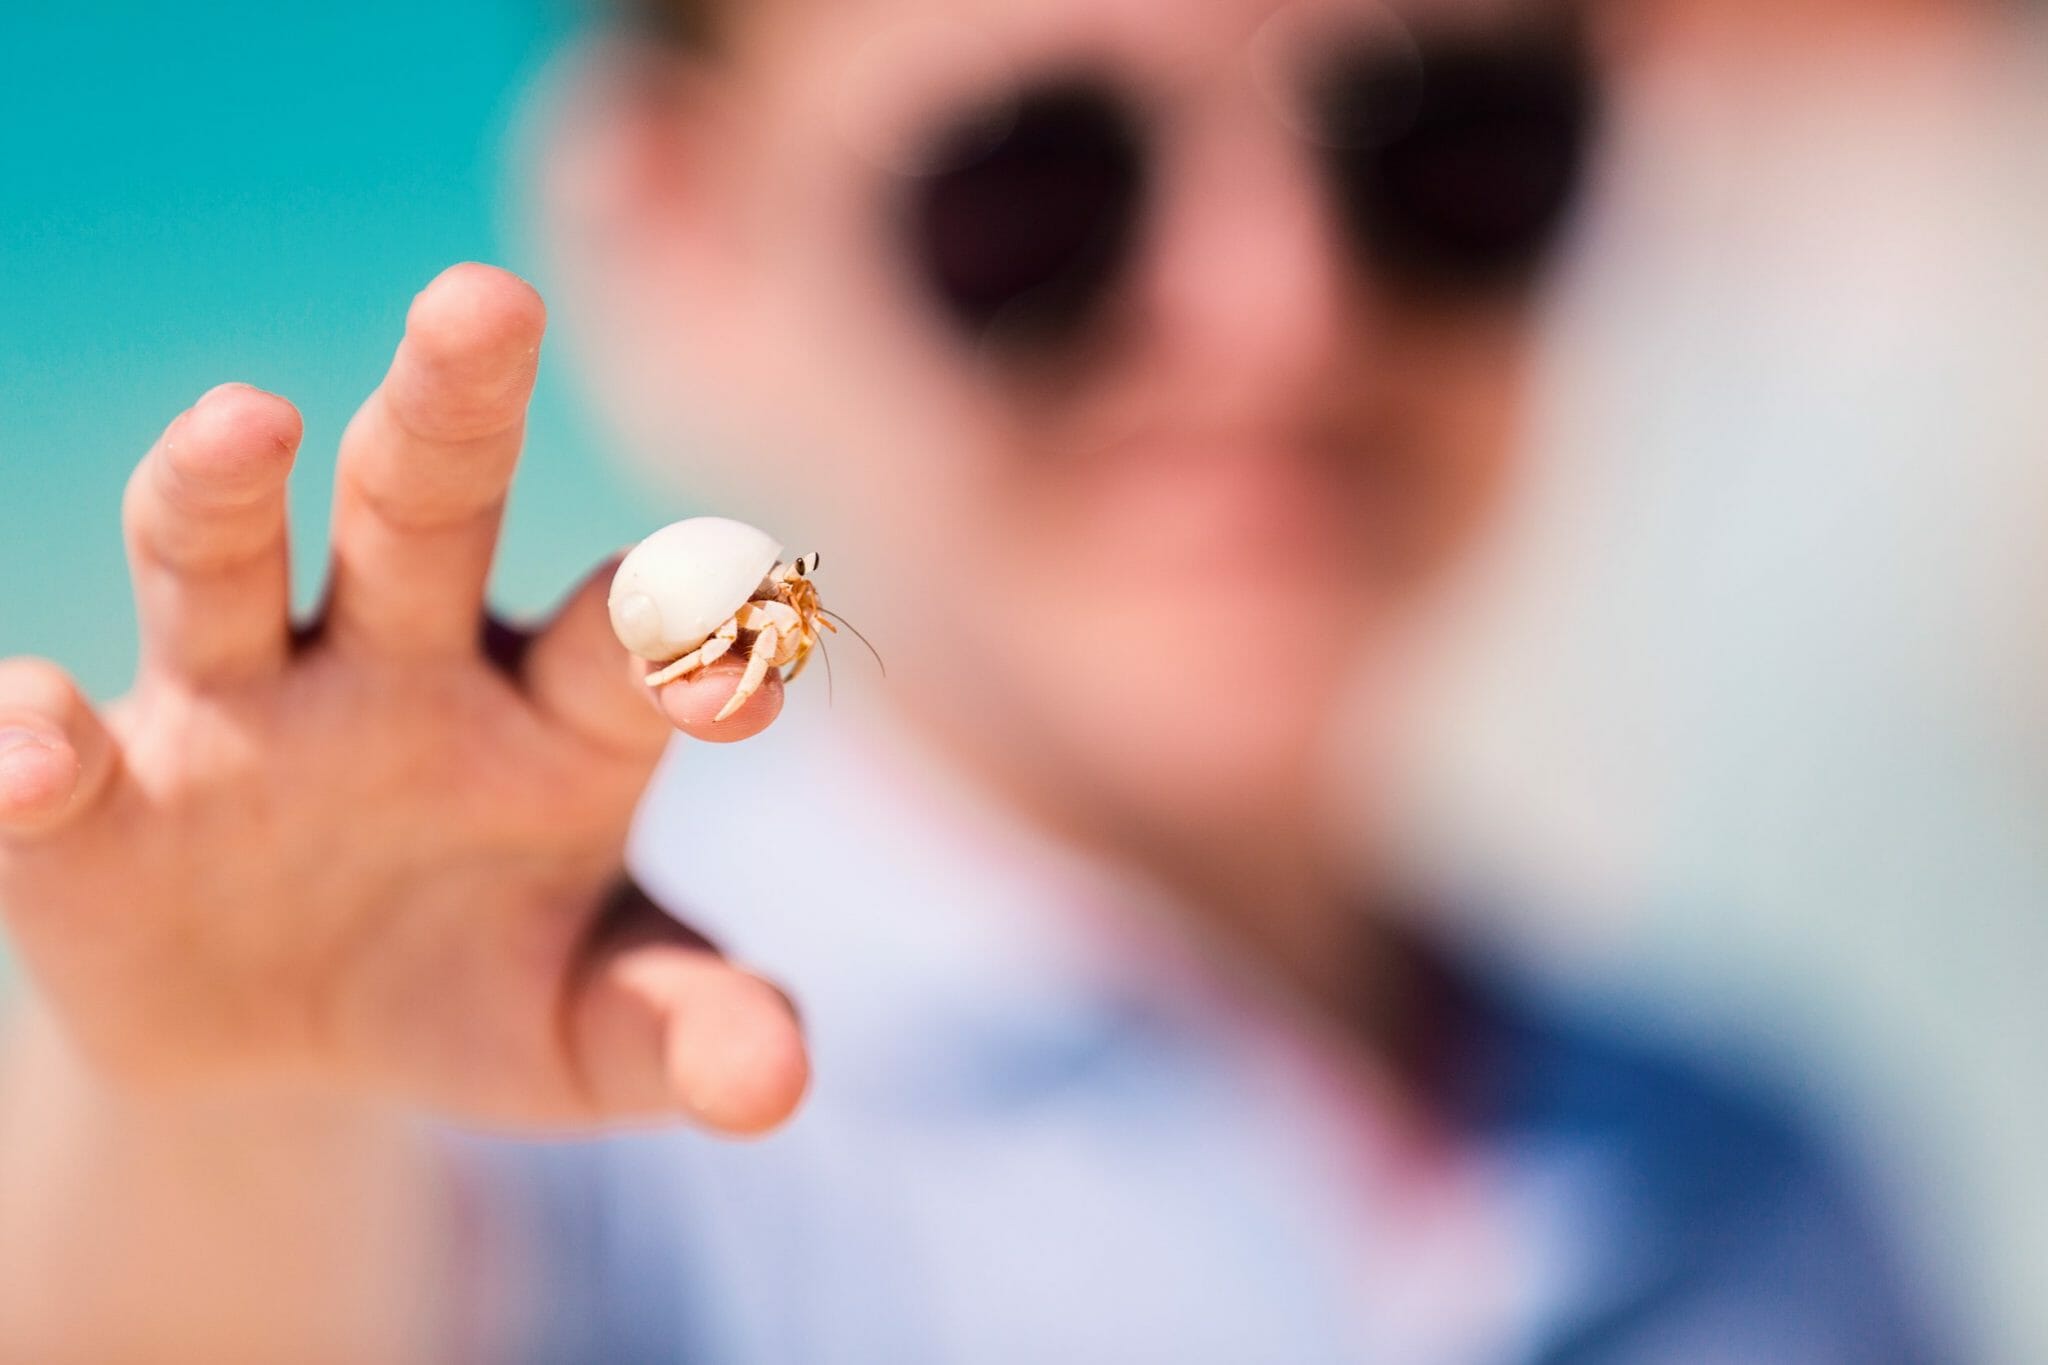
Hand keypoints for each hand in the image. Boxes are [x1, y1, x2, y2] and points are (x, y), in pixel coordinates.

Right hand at [0, 264, 806, 1133]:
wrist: (305, 1047)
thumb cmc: (486, 992)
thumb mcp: (591, 1031)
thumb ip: (682, 1032)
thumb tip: (778, 1086)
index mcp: (559, 709)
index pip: (631, 642)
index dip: (685, 631)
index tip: (742, 643)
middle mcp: (401, 666)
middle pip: (424, 508)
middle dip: (451, 407)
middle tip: (486, 301)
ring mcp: (238, 710)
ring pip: (219, 564)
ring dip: (218, 492)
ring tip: (246, 424)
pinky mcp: (92, 805)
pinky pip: (44, 759)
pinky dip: (24, 744)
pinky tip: (37, 749)